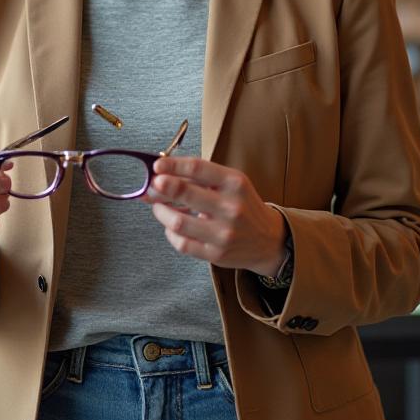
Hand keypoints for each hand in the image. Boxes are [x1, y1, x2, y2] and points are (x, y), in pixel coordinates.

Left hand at [146, 157, 288, 276]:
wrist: (268, 240)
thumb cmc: (242, 205)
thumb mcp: (229, 183)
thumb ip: (198, 177)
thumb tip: (159, 174)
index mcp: (234, 183)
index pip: (197, 168)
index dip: (172, 165)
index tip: (156, 165)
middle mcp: (231, 207)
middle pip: (185, 193)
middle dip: (160, 187)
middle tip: (151, 186)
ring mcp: (224, 233)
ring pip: (178, 222)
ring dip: (161, 211)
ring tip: (159, 206)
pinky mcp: (216, 254)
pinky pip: (182, 243)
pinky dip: (170, 232)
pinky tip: (172, 226)